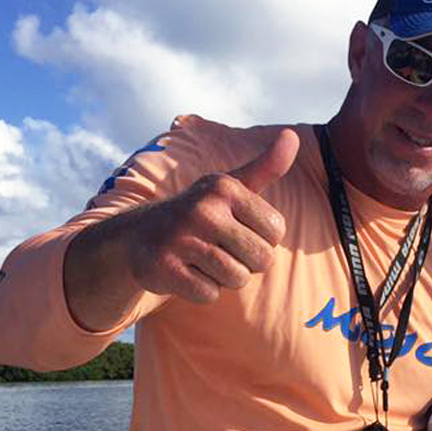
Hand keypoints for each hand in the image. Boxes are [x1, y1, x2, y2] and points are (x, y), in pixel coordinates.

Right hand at [125, 128, 298, 301]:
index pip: (276, 232)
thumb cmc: (199, 213)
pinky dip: (202, 290)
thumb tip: (292, 136)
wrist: (139, 236)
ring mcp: (182, 239)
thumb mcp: (230, 187)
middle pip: (261, 259)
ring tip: (202, 260)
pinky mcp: (166, 268)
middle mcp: (204, 210)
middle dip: (246, 262)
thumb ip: (265, 167)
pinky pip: (210, 294)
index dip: (262, 239)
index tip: (238, 230)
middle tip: (220, 249)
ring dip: (224, 278)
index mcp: (225, 188)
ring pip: (237, 279)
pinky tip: (186, 272)